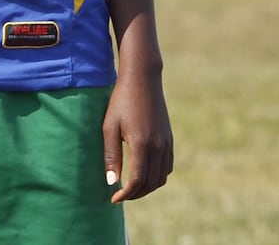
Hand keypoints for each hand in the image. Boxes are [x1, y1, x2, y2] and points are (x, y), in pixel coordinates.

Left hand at [102, 69, 173, 202]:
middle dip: (135, 194)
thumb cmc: (121, 101)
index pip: (137, 181)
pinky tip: (144, 173)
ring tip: (131, 187)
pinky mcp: (169, 138)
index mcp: (141, 144)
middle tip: (120, 195)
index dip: (125, 194)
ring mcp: (166, 142)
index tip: (113, 198)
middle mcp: (158, 146)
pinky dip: (157, 176)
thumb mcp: (109, 127)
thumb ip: (111, 156)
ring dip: (147, 187)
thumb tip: (112, 183)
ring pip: (161, 178)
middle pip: (150, 183)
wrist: (143, 79)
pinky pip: (167, 166)